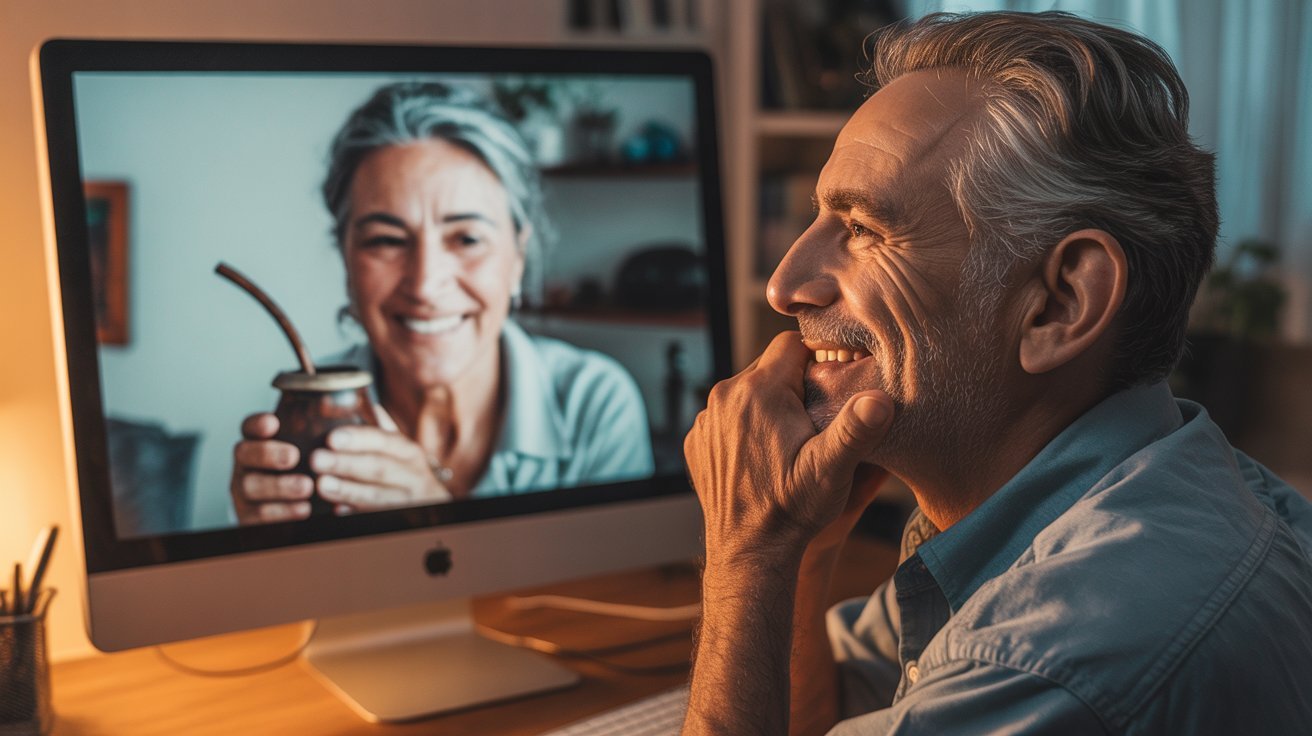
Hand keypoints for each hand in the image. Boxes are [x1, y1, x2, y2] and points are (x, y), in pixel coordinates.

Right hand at [230, 412, 312, 523]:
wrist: (298, 511)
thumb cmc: (309, 470)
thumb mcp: (312, 449)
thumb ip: (317, 433)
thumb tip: (336, 412)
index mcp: (259, 441)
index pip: (250, 426)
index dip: (258, 423)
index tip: (274, 423)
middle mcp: (246, 463)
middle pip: (244, 452)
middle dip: (268, 453)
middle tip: (293, 456)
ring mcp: (244, 489)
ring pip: (249, 485)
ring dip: (279, 486)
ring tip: (307, 486)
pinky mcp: (248, 515)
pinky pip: (257, 515)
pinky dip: (281, 512)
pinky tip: (304, 508)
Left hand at [310, 407, 453, 512]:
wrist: (433, 504)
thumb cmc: (408, 473)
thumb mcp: (401, 451)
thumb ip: (382, 430)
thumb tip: (365, 403)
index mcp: (409, 452)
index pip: (384, 440)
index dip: (358, 439)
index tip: (332, 438)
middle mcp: (413, 475)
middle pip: (379, 468)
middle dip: (346, 464)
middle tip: (317, 459)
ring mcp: (409, 500)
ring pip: (377, 496)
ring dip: (348, 490)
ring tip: (322, 484)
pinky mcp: (401, 519)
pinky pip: (376, 518)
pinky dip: (356, 514)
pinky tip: (338, 510)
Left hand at [683, 331, 893, 563]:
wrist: (749, 551)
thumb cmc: (792, 510)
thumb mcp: (831, 470)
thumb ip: (857, 430)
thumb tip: (881, 399)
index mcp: (757, 391)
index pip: (791, 344)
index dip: (817, 361)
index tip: (830, 389)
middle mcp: (724, 397)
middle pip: (768, 367)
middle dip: (793, 384)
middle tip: (815, 420)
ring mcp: (706, 420)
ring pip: (747, 391)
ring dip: (768, 406)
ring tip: (790, 440)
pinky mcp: (697, 441)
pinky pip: (727, 417)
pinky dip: (745, 427)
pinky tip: (763, 455)